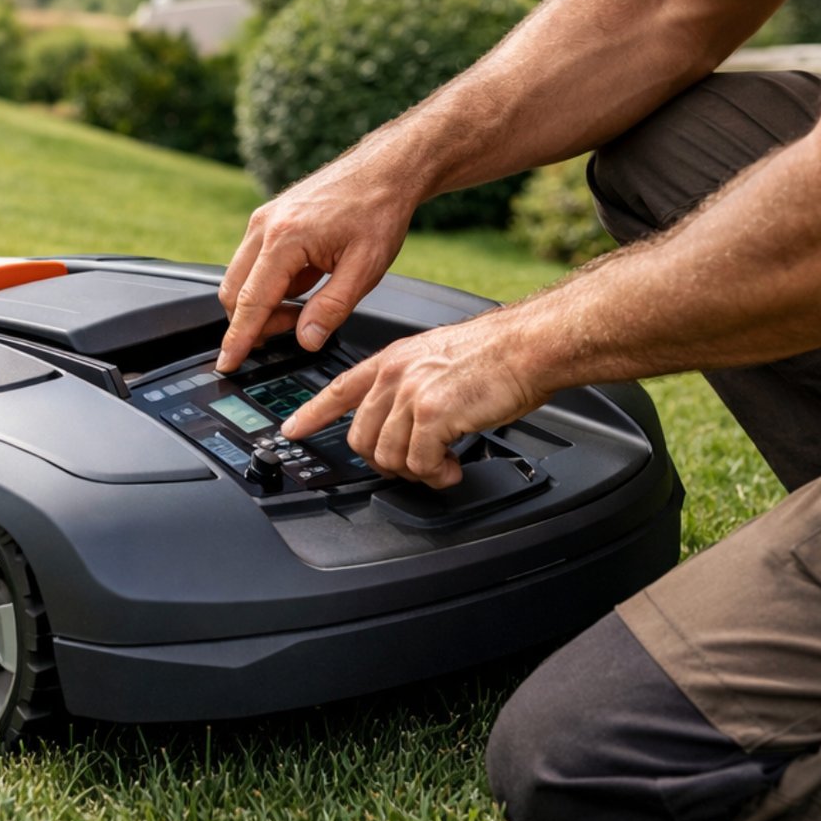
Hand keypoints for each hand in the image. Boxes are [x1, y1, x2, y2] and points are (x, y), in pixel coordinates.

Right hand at [216, 155, 416, 372]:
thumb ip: (332, 308)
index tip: (227, 362)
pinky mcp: (269, 219)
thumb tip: (305, 339)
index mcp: (285, 238)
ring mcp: (264, 220)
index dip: (239, 338)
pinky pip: (254, 262)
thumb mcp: (365, 268)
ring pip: (240, 277)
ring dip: (263, 303)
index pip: (251, 301)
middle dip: (254, 321)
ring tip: (306, 306)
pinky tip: (306, 282)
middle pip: (233, 291)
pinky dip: (270, 283)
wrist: (384, 170)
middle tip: (292, 331)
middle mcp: (265, 226)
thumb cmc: (378, 210)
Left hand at [281, 314, 546, 487]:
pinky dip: (435, 475)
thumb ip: (411, 387)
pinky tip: (452, 467)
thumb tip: (405, 426)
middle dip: (387, 462)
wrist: (528, 345)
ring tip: (442, 465)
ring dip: (416, 472)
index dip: (312, 414)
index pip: (338, 389)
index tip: (292, 431)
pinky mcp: (433, 415)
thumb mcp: (437, 360)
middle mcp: (394, 375)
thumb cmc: (496, 355)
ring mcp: (410, 394)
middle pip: (360, 438)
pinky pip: (418, 464)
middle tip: (417, 464)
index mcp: (392, 360)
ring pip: (388, 457)